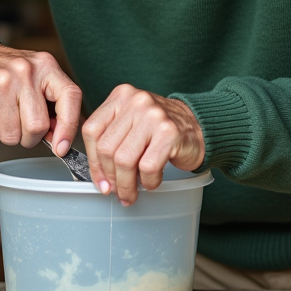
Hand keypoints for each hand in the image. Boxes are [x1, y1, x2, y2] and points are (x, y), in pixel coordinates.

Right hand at [0, 40, 81, 152]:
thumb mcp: (36, 79)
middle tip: (21, 124)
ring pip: (13, 135)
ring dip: (8, 135)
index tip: (62, 147)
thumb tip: (62, 141)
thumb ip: (53, 105)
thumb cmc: (7, 74)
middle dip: (30, 137)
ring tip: (2, 114)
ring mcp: (2, 81)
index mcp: (46, 65)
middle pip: (37, 126)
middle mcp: (25, 70)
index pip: (70, 96)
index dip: (69, 127)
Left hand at [82, 84, 204, 205]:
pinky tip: (152, 181)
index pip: (92, 130)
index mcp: (121, 96)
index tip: (100, 180)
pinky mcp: (169, 133)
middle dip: (110, 177)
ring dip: (126, 185)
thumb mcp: (131, 124)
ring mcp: (153, 115)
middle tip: (117, 191)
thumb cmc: (160, 130)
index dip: (93, 161)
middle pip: (106, 148)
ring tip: (131, 194)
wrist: (199, 126)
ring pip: (124, 160)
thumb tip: (99, 177)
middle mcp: (136, 101)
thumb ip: (112, 140)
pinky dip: (148, 182)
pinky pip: (147, 168)